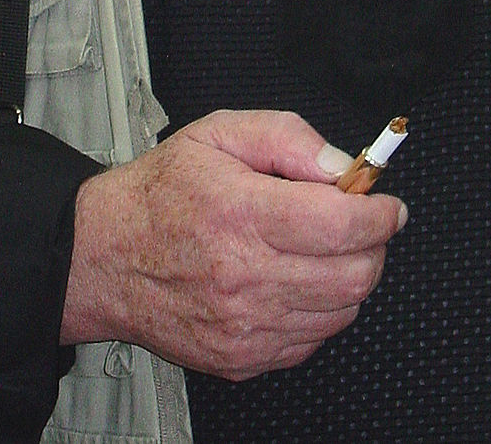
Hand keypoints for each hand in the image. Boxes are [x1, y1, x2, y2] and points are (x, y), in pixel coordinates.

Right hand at [60, 108, 405, 378]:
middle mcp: (244, 277)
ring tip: (318, 249)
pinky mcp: (240, 359)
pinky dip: (319, 311)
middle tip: (357, 224)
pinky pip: (312, 341)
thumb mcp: (220, 133)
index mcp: (242, 213)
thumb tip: (341, 166)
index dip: (381, 214)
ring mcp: (244, 326)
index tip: (387, 205)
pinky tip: (293, 280)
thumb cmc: (162, 192)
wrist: (103, 256)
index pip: (342, 225)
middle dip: (372, 246)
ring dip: (348, 278)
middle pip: (354, 276)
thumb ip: (288, 138)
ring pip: (341, 312)